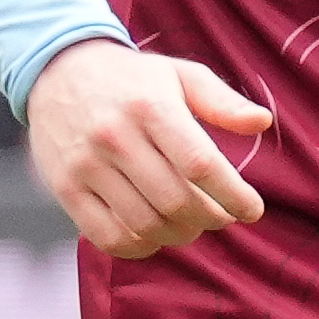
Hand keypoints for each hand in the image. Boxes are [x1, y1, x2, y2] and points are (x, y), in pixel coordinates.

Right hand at [27, 41, 274, 259]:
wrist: (56, 71)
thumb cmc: (133, 81)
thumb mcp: (180, 75)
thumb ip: (223, 101)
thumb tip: (262, 122)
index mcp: (150, 106)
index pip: (201, 164)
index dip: (234, 196)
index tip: (252, 210)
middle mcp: (115, 136)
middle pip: (176, 202)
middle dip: (211, 219)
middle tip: (221, 217)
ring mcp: (86, 165)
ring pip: (145, 225)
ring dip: (180, 235)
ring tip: (191, 224)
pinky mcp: (65, 188)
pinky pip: (108, 237)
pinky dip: (141, 247)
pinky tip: (155, 234)